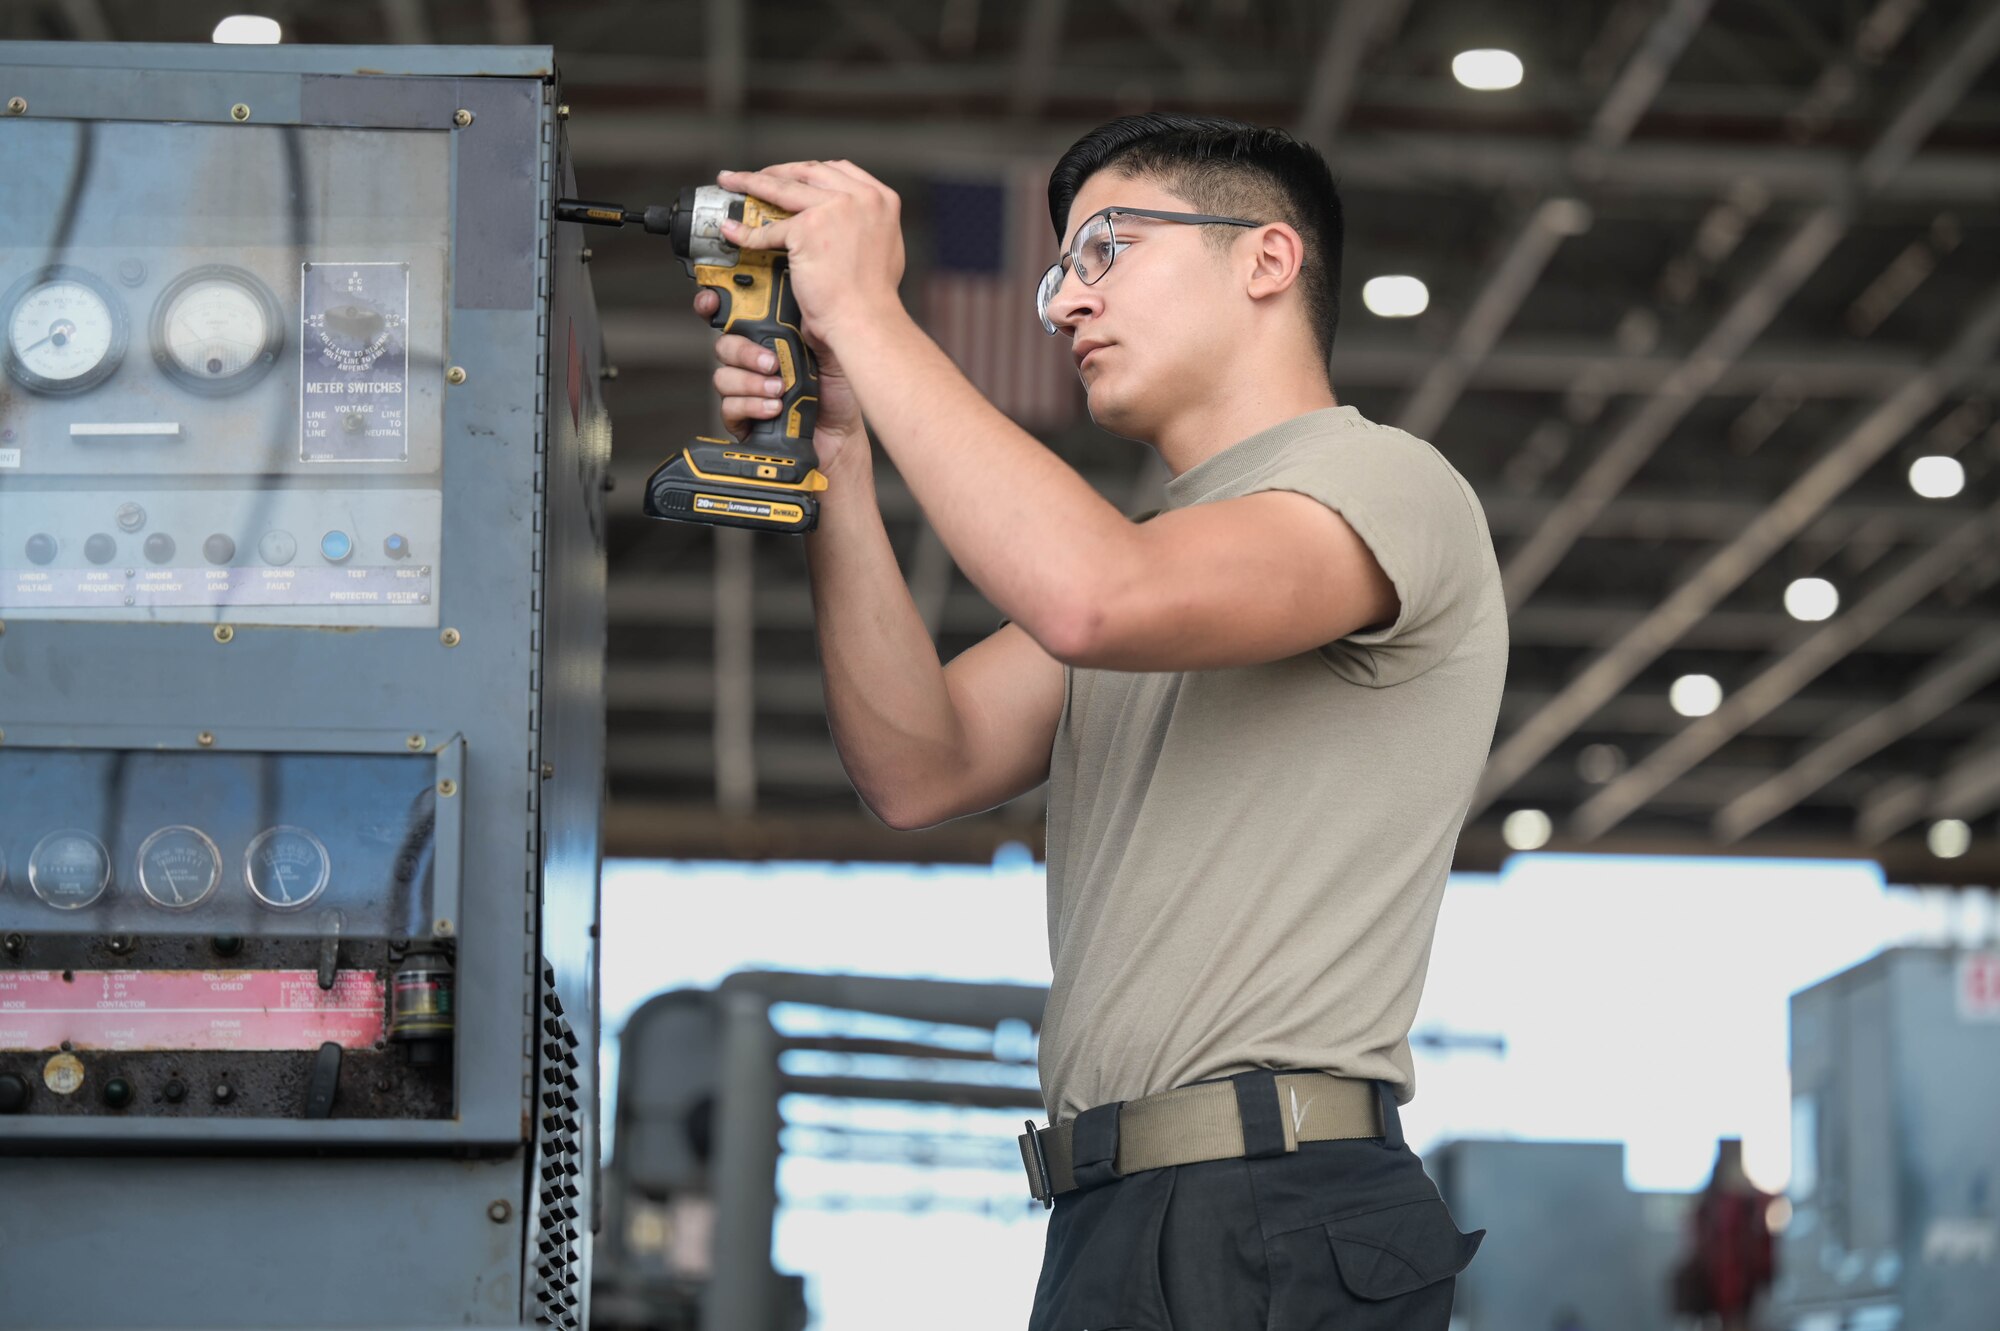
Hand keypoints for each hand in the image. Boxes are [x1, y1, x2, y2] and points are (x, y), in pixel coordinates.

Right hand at [693, 290, 868, 477]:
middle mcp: (752, 363)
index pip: (735, 317)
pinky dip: (752, 406)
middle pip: (724, 346)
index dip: (715, 306)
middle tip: (772, 364)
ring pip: (723, 377)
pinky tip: (773, 408)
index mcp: (769, 340)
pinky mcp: (740, 418)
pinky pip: (729, 407)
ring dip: (751, 383)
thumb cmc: (836, 395)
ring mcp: (744, 391)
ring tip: (779, 390)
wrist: (838, 437)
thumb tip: (802, 308)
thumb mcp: (833, 354)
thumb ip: (815, 330)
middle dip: (744, 353)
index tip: (713, 303)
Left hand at [714, 160, 906, 346]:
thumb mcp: (884, 245)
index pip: (837, 170)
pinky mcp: (808, 228)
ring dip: (752, 182)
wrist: (866, 318)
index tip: (790, 173)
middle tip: (754, 176)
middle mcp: (860, 196)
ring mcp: (834, 209)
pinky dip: (747, 232)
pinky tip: (733, 231)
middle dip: (777, 171)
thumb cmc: (873, 296)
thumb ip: (865, 223)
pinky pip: (769, 229)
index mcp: (881, 198)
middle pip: (808, 172)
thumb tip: (845, 220)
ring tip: (732, 182)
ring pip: (782, 188)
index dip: (808, 171)